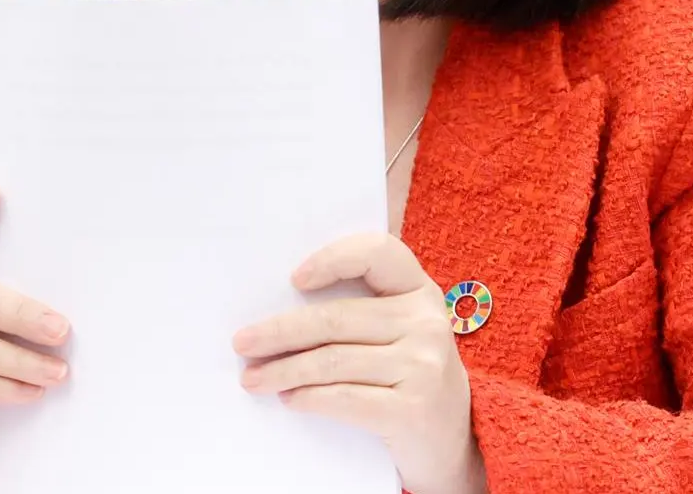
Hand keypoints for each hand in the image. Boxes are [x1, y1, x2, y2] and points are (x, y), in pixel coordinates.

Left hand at [234, 233, 486, 493]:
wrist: (450, 439)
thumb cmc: (408, 375)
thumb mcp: (399, 333)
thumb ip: (361, 312)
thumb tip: (276, 313)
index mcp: (420, 292)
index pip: (378, 253)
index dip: (333, 258)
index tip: (294, 279)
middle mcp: (427, 323)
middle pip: (337, 318)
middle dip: (281, 331)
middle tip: (242, 342)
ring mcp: (424, 367)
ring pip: (333, 361)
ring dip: (283, 371)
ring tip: (252, 378)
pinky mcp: (413, 409)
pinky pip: (345, 398)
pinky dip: (309, 398)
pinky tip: (289, 399)